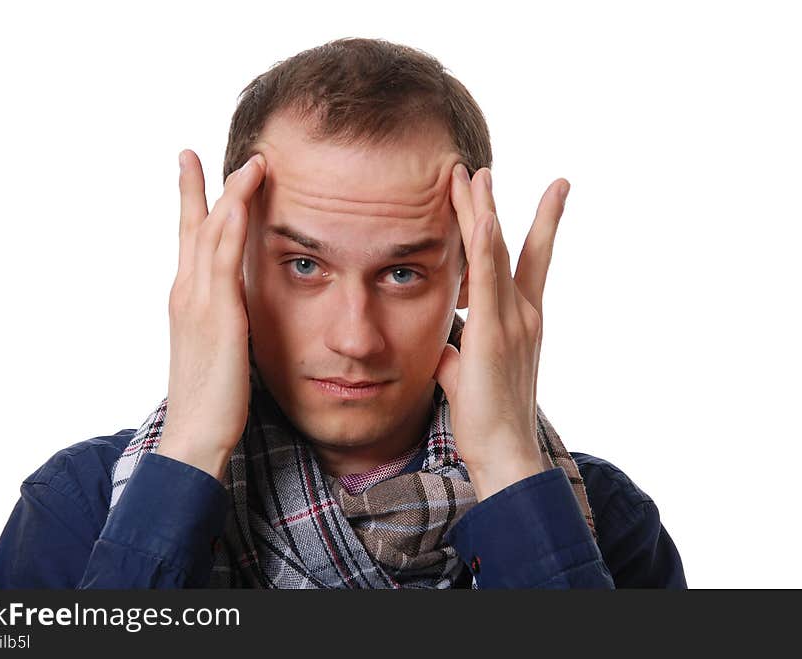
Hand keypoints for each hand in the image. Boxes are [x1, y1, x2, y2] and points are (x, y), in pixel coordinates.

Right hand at [157, 149, 265, 480]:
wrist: (196, 434)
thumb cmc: (212, 398)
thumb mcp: (221, 349)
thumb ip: (227, 321)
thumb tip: (240, 310)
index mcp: (188, 301)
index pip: (190, 242)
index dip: (191, 205)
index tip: (192, 175)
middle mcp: (187, 294)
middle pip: (193, 227)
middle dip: (195, 187)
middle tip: (191, 152)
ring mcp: (198, 302)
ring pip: (211, 235)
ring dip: (230, 196)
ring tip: (249, 164)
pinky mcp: (218, 316)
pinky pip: (224, 262)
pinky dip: (232, 228)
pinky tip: (243, 203)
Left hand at [433, 165, 569, 500]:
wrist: (505, 453)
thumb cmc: (487, 418)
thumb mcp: (468, 375)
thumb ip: (458, 352)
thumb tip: (445, 345)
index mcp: (521, 321)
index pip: (529, 261)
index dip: (536, 224)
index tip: (550, 191)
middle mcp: (524, 314)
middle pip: (508, 246)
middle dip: (493, 204)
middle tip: (483, 168)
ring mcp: (513, 322)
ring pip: (496, 253)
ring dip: (482, 210)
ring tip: (472, 173)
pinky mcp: (493, 334)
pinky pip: (488, 281)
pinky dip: (483, 247)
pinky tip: (482, 217)